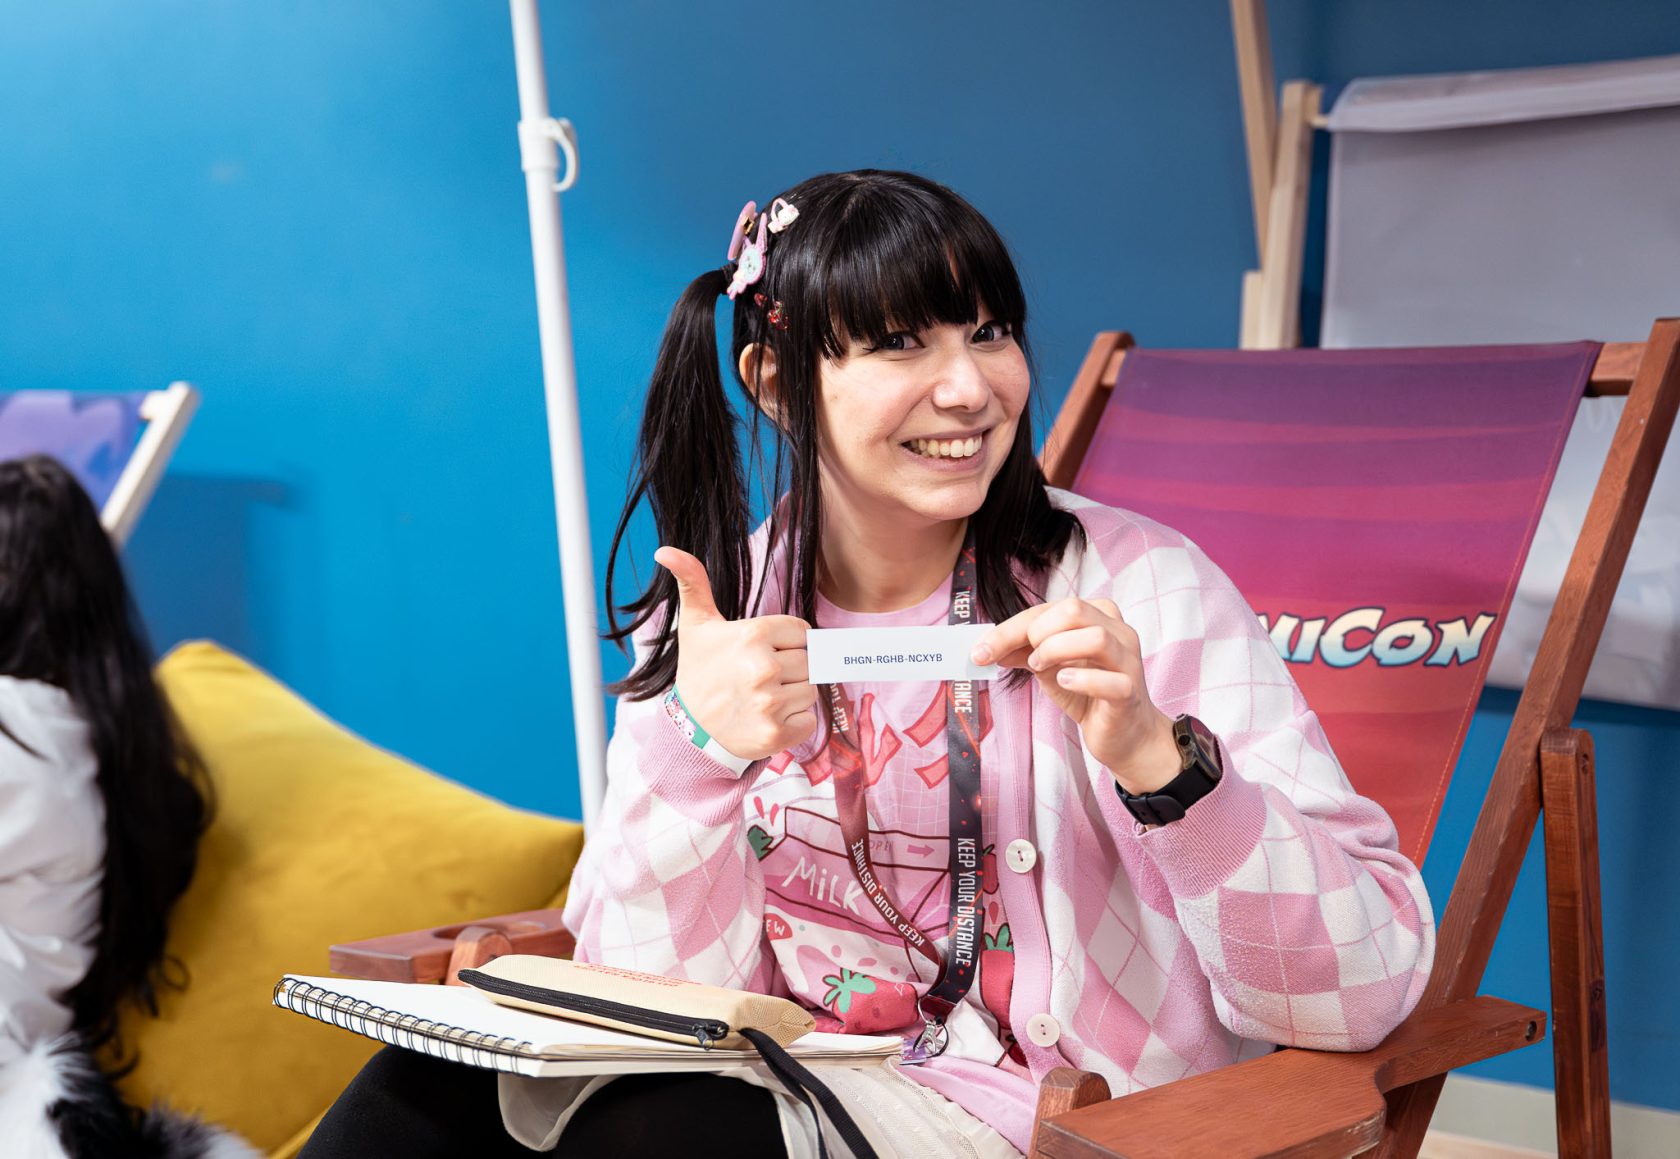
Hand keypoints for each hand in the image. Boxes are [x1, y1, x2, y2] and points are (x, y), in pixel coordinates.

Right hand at [655, 547, 816, 760]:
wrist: (689, 728)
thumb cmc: (700, 670)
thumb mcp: (696, 625)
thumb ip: (694, 583)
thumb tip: (667, 550)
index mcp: (753, 635)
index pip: (802, 633)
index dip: (786, 643)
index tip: (763, 653)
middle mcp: (764, 668)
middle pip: (809, 662)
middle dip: (790, 669)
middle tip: (760, 678)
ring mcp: (770, 704)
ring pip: (811, 691)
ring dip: (793, 696)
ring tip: (762, 697)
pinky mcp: (777, 734)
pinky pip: (810, 720)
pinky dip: (795, 722)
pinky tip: (768, 718)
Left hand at [973, 597, 1178, 793]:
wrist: (1124, 734)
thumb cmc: (1089, 693)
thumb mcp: (1050, 668)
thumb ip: (1024, 652)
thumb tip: (986, 648)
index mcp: (1099, 616)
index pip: (1051, 609)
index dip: (1010, 628)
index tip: (980, 650)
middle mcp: (1119, 632)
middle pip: (1074, 610)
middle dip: (1037, 633)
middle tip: (1027, 659)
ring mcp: (1128, 661)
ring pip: (1096, 637)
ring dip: (1056, 650)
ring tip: (1041, 669)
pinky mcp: (1129, 693)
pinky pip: (1109, 680)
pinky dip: (1080, 679)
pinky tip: (1065, 683)